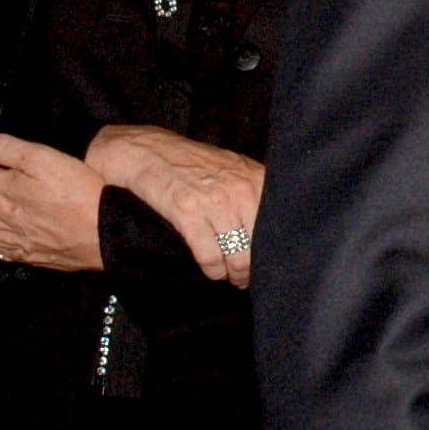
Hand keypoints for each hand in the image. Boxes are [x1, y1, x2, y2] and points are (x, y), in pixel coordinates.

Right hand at [88, 124, 264, 287]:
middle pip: (258, 245)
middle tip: (246, 277)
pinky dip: (213, 270)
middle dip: (253, 267)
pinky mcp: (188, 214)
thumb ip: (257, 193)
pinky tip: (213, 272)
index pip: (276, 224)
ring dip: (234, 274)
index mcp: (258, 179)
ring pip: (237, 255)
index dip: (273, 249)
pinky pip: (209, 255)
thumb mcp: (237, 170)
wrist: (151, 152)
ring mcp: (216, 202)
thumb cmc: (196, 164)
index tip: (269, 262)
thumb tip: (274, 228)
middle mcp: (242, 190)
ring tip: (230, 277)